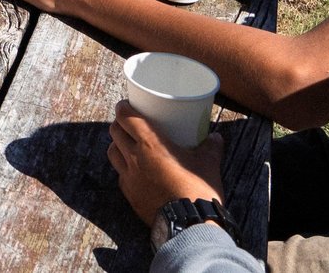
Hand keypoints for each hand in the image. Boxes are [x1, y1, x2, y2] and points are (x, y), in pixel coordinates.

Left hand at [108, 100, 225, 224]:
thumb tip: (216, 137)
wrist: (189, 224)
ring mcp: (129, 177)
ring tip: (128, 144)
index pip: (126, 117)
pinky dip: (123, 168)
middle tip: (130, 123)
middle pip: (115, 132)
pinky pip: (120, 174)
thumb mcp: (208, 163)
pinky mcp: (129, 194)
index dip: (123, 108)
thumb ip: (211, 147)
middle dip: (120, 124)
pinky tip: (135, 170)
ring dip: (117, 145)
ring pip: (112, 152)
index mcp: (150, 143)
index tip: (127, 105)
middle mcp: (134, 157)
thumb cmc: (197, 189)